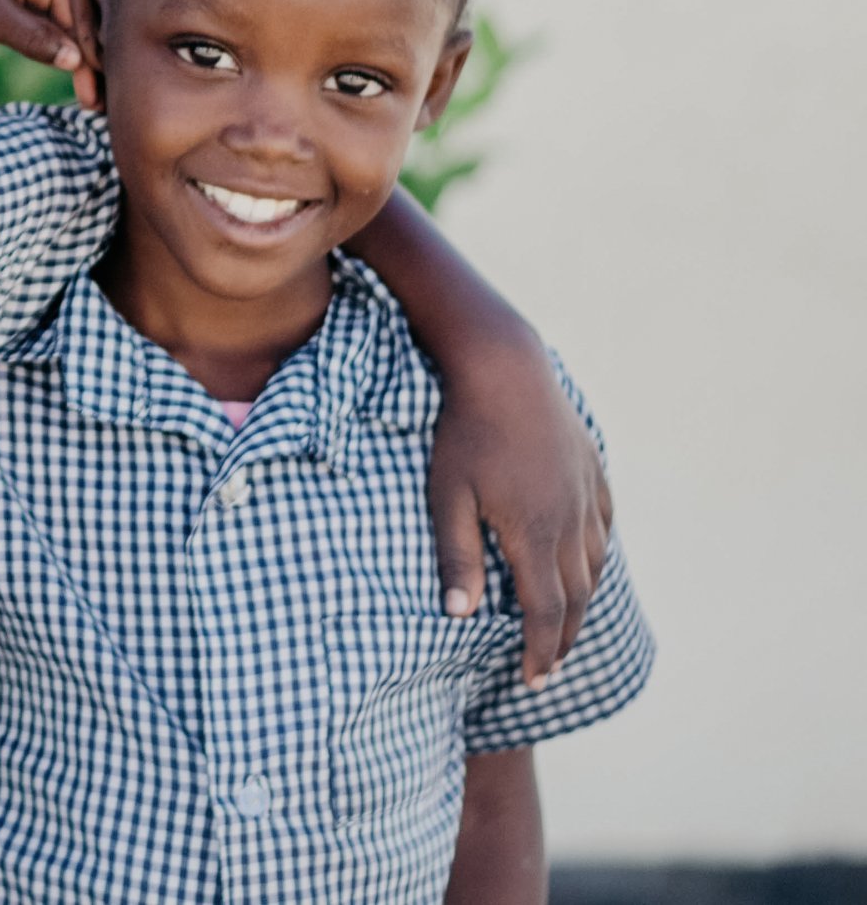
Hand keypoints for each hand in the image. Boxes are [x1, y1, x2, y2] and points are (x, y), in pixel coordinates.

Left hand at [0, 0, 96, 106]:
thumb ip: (32, 36)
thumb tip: (77, 60)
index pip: (87, 18)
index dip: (97, 59)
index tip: (102, 98)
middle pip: (93, 24)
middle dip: (102, 64)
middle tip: (108, 111)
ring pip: (82, 32)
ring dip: (91, 66)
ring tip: (100, 108)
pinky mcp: (43, 1)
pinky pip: (66, 32)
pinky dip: (73, 58)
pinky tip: (85, 90)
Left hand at [427, 349, 611, 686]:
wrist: (504, 368)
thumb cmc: (463, 432)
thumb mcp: (446, 495)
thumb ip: (455, 556)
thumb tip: (459, 616)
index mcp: (534, 534)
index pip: (546, 612)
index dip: (541, 651)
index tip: (533, 681)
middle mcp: (571, 521)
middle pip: (576, 597)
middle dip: (563, 639)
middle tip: (549, 668)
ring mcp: (586, 494)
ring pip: (594, 564)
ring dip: (581, 601)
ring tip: (564, 624)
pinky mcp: (591, 469)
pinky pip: (603, 525)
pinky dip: (596, 555)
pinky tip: (584, 562)